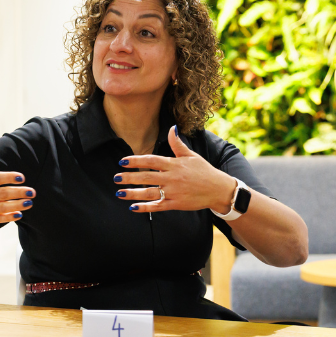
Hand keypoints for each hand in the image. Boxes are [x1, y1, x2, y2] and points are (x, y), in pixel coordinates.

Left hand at [116, 126, 235, 212]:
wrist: (219, 189)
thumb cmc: (204, 171)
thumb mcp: (192, 156)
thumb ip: (177, 144)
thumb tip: (172, 128)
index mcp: (175, 164)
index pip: (151, 161)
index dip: (136, 161)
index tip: (122, 161)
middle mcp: (172, 178)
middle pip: (147, 177)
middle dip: (129, 177)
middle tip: (116, 177)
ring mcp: (174, 192)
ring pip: (150, 193)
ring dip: (133, 193)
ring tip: (119, 192)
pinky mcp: (176, 204)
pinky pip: (158, 206)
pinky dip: (145, 207)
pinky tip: (132, 207)